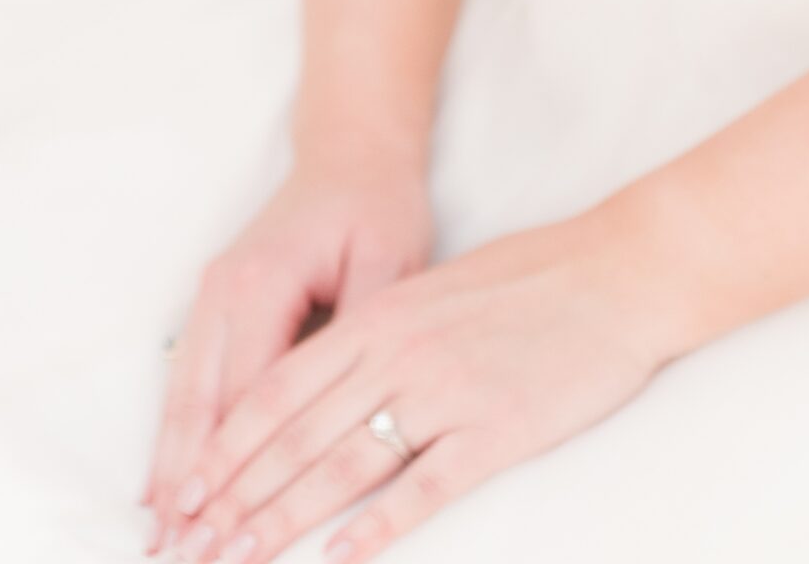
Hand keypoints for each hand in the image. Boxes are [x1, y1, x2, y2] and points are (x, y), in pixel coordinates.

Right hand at [142, 126, 436, 554]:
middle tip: (172, 553)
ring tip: (159, 536)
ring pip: (183, 395)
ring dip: (170, 467)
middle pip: (198, 404)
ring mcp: (212, 295)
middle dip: (184, 484)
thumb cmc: (376, 203)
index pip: (246, 396)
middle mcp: (224, 290)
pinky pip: (188, 378)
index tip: (224, 528)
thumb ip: (366, 328)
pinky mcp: (216, 302)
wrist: (352, 151)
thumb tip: (352, 401)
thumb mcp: (390, 256)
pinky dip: (177, 434)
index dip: (235, 470)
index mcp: (264, 281)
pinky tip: (164, 483)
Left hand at [156, 203, 679, 561]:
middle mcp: (399, 351)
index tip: (187, 490)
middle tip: (190, 546)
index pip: (278, 387)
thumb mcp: (438, 287)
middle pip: (296, 434)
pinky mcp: (494, 431)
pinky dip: (375, 528)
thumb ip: (379, 329)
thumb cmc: (537, 276)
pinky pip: (421, 488)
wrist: (621, 272)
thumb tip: (326, 377)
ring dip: (283, 520)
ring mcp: (445, 392)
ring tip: (238, 560)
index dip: (226, 445)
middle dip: (236, 496)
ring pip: (343, 465)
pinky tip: (338, 559)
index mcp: (381, 312)